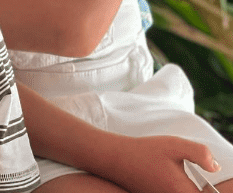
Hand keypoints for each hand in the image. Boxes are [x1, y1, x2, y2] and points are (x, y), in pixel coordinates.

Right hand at [91, 133, 219, 192]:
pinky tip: (169, 176)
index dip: (211, 187)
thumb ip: (200, 154)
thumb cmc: (144, 151)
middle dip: (201, 186)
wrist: (116, 159)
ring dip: (190, 186)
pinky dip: (179, 187)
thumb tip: (215, 167)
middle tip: (195, 170)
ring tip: (176, 172)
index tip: (202, 172)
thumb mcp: (174, 145)